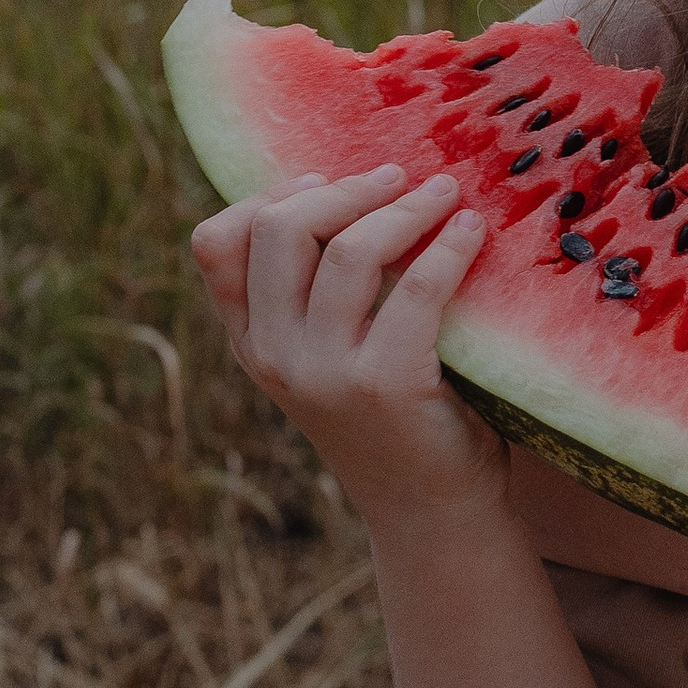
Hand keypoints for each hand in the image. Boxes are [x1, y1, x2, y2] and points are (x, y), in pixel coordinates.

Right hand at [194, 165, 500, 529]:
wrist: (428, 511)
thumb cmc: (392, 419)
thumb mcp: (327, 358)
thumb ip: (314, 297)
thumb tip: (349, 187)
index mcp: (251, 344)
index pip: (215, 246)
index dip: (266, 195)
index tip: (323, 179)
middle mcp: (274, 357)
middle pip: (278, 230)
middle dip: (344, 189)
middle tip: (398, 176)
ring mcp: (325, 373)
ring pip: (348, 250)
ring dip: (405, 208)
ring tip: (445, 193)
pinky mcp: (386, 383)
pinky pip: (417, 288)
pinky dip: (448, 247)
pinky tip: (471, 232)